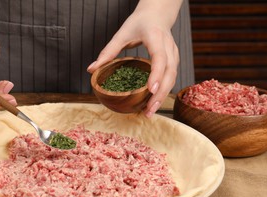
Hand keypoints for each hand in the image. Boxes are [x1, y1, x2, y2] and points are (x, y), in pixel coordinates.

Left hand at [87, 0, 181, 116]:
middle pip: (170, 73)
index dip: (156, 74)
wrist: (158, 14)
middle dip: (160, 93)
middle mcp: (168, 47)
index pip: (159, 57)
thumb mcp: (121, 34)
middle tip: (148, 110)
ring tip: (149, 112)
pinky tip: (152, 103)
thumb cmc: (139, 22)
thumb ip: (108, 52)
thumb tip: (92, 69)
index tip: (150, 90)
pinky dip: (163, 92)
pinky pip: (171, 78)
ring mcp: (174, 54)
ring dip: (162, 96)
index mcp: (156, 37)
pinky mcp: (174, 61)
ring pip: (173, 78)